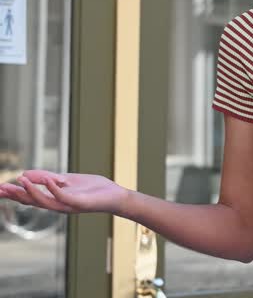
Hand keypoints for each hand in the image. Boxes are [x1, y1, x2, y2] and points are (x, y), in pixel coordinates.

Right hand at [0, 170, 128, 214]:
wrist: (115, 196)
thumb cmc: (93, 188)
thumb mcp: (67, 179)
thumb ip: (48, 178)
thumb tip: (24, 174)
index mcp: (55, 199)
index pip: (30, 197)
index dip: (14, 193)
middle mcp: (58, 205)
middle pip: (32, 202)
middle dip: (16, 195)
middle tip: (0, 189)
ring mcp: (68, 205)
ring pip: (45, 201)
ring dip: (32, 191)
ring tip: (20, 180)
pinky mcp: (80, 204)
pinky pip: (64, 196)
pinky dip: (55, 188)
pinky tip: (48, 179)